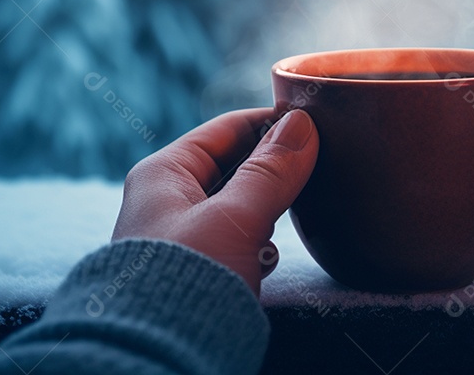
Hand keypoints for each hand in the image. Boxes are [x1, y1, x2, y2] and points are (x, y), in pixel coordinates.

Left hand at [112, 108, 318, 295]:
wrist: (156, 358)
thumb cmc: (187, 282)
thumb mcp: (236, 218)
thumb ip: (271, 171)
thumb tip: (303, 125)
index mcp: (164, 174)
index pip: (226, 129)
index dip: (270, 122)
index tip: (314, 122)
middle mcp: (167, 200)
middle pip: (233, 165)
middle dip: (273, 166)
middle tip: (318, 164)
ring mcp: (181, 237)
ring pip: (237, 203)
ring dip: (267, 206)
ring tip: (297, 208)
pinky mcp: (196, 270)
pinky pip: (236, 240)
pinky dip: (256, 241)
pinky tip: (269, 256)